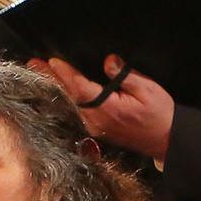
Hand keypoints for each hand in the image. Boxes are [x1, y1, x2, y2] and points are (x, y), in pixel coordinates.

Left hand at [38, 55, 175, 161]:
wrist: (166, 139)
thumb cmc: (160, 114)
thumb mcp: (149, 90)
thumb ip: (125, 75)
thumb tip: (108, 61)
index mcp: (108, 109)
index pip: (81, 89)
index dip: (66, 74)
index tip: (53, 60)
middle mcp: (96, 120)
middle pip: (68, 96)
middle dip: (51, 77)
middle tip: (33, 63)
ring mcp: (94, 126)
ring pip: (70, 102)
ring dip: (55, 85)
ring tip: (40, 70)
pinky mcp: (96, 129)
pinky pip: (76, 109)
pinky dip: (65, 95)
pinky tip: (57, 87)